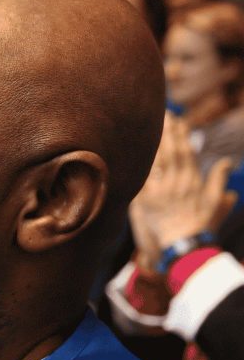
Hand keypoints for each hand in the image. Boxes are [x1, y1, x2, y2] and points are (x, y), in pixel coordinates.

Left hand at [130, 114, 236, 270]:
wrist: (184, 245)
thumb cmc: (200, 223)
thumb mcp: (214, 201)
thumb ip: (218, 179)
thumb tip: (228, 161)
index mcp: (193, 181)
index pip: (187, 152)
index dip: (182, 134)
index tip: (178, 119)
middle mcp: (178, 183)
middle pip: (170, 152)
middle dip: (166, 131)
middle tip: (160, 114)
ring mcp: (161, 191)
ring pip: (155, 162)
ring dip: (151, 143)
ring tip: (146, 126)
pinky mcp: (146, 201)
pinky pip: (139, 178)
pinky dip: (136, 164)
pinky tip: (131, 150)